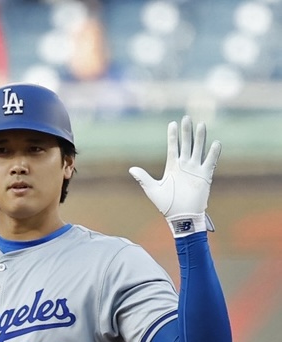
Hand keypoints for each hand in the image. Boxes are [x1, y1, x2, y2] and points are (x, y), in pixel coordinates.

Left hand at [128, 116, 221, 236]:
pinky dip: (213, 153)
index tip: (172, 123)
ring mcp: (195, 170)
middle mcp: (184, 166)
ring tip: (201, 124)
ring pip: (198, 150)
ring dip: (200, 138)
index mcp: (172, 167)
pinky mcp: (205, 176)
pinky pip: (210, 162)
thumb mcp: (152, 190)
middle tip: (186, 118)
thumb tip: (131, 169)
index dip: (172, 136)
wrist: (181, 216)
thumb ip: (143, 178)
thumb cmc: (166, 205)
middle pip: (186, 144)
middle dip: (186, 132)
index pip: (172, 147)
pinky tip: (215, 143)